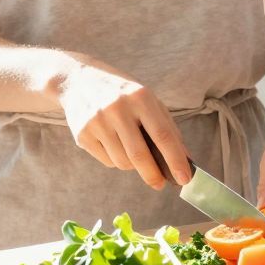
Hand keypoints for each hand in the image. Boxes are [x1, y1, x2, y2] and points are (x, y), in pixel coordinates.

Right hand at [55, 58, 191, 191]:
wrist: (79, 81)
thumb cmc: (122, 94)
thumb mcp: (147, 100)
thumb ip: (167, 127)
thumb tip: (184, 161)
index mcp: (140, 97)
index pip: (163, 135)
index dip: (176, 160)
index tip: (185, 179)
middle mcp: (117, 108)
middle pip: (140, 155)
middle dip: (153, 175)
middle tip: (160, 184)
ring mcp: (97, 122)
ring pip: (123, 162)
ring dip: (133, 166)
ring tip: (131, 150)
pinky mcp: (82, 134)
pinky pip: (107, 161)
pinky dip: (116, 160)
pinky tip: (113, 144)